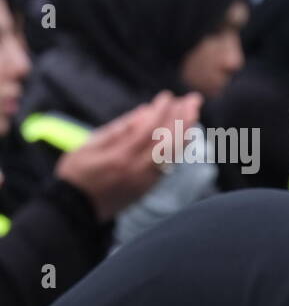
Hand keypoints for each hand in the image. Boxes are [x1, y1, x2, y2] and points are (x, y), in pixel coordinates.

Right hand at [55, 90, 202, 221]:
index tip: (166, 95)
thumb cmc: (76, 173)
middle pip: (169, 141)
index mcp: (121, 157)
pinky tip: (186, 135)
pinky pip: (170, 165)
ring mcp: (146, 180)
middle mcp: (138, 169)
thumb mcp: (89, 146)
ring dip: (186, 131)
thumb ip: (118, 130)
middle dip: (183, 118)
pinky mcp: (149, 188)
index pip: (149, 129)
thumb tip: (144, 113)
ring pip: (174, 154)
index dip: (161, 110)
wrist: (76, 209)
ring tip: (194, 113)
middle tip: (194, 100)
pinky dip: (180, 147)